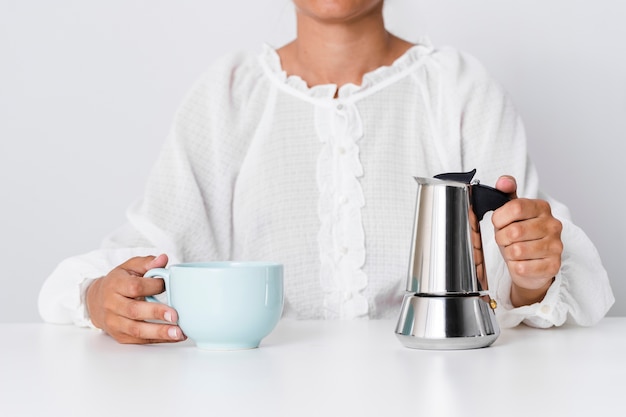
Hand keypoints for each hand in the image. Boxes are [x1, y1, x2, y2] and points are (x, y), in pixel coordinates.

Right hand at [86, 254, 185, 343]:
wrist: (97, 301)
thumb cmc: (119, 282)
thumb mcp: (130, 267)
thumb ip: (147, 263)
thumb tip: (163, 259)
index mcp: (115, 285)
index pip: (134, 287)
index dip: (152, 286)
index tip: (167, 284)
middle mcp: (112, 305)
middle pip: (134, 310)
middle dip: (156, 313)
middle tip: (175, 315)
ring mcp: (115, 322)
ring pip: (136, 330)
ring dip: (159, 332)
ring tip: (179, 332)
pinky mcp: (120, 336)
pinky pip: (140, 340)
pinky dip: (159, 339)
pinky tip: (174, 337)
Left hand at [492, 176, 562, 306]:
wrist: (531, 265)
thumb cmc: (520, 237)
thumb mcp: (511, 214)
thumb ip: (506, 194)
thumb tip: (504, 181)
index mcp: (542, 208)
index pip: (516, 207)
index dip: (500, 218)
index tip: (498, 223)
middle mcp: (553, 225)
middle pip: (514, 231)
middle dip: (502, 238)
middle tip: (506, 240)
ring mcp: (556, 246)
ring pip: (517, 250)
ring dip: (509, 253)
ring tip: (514, 251)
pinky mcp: (553, 266)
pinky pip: (522, 267)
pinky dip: (515, 266)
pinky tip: (521, 263)